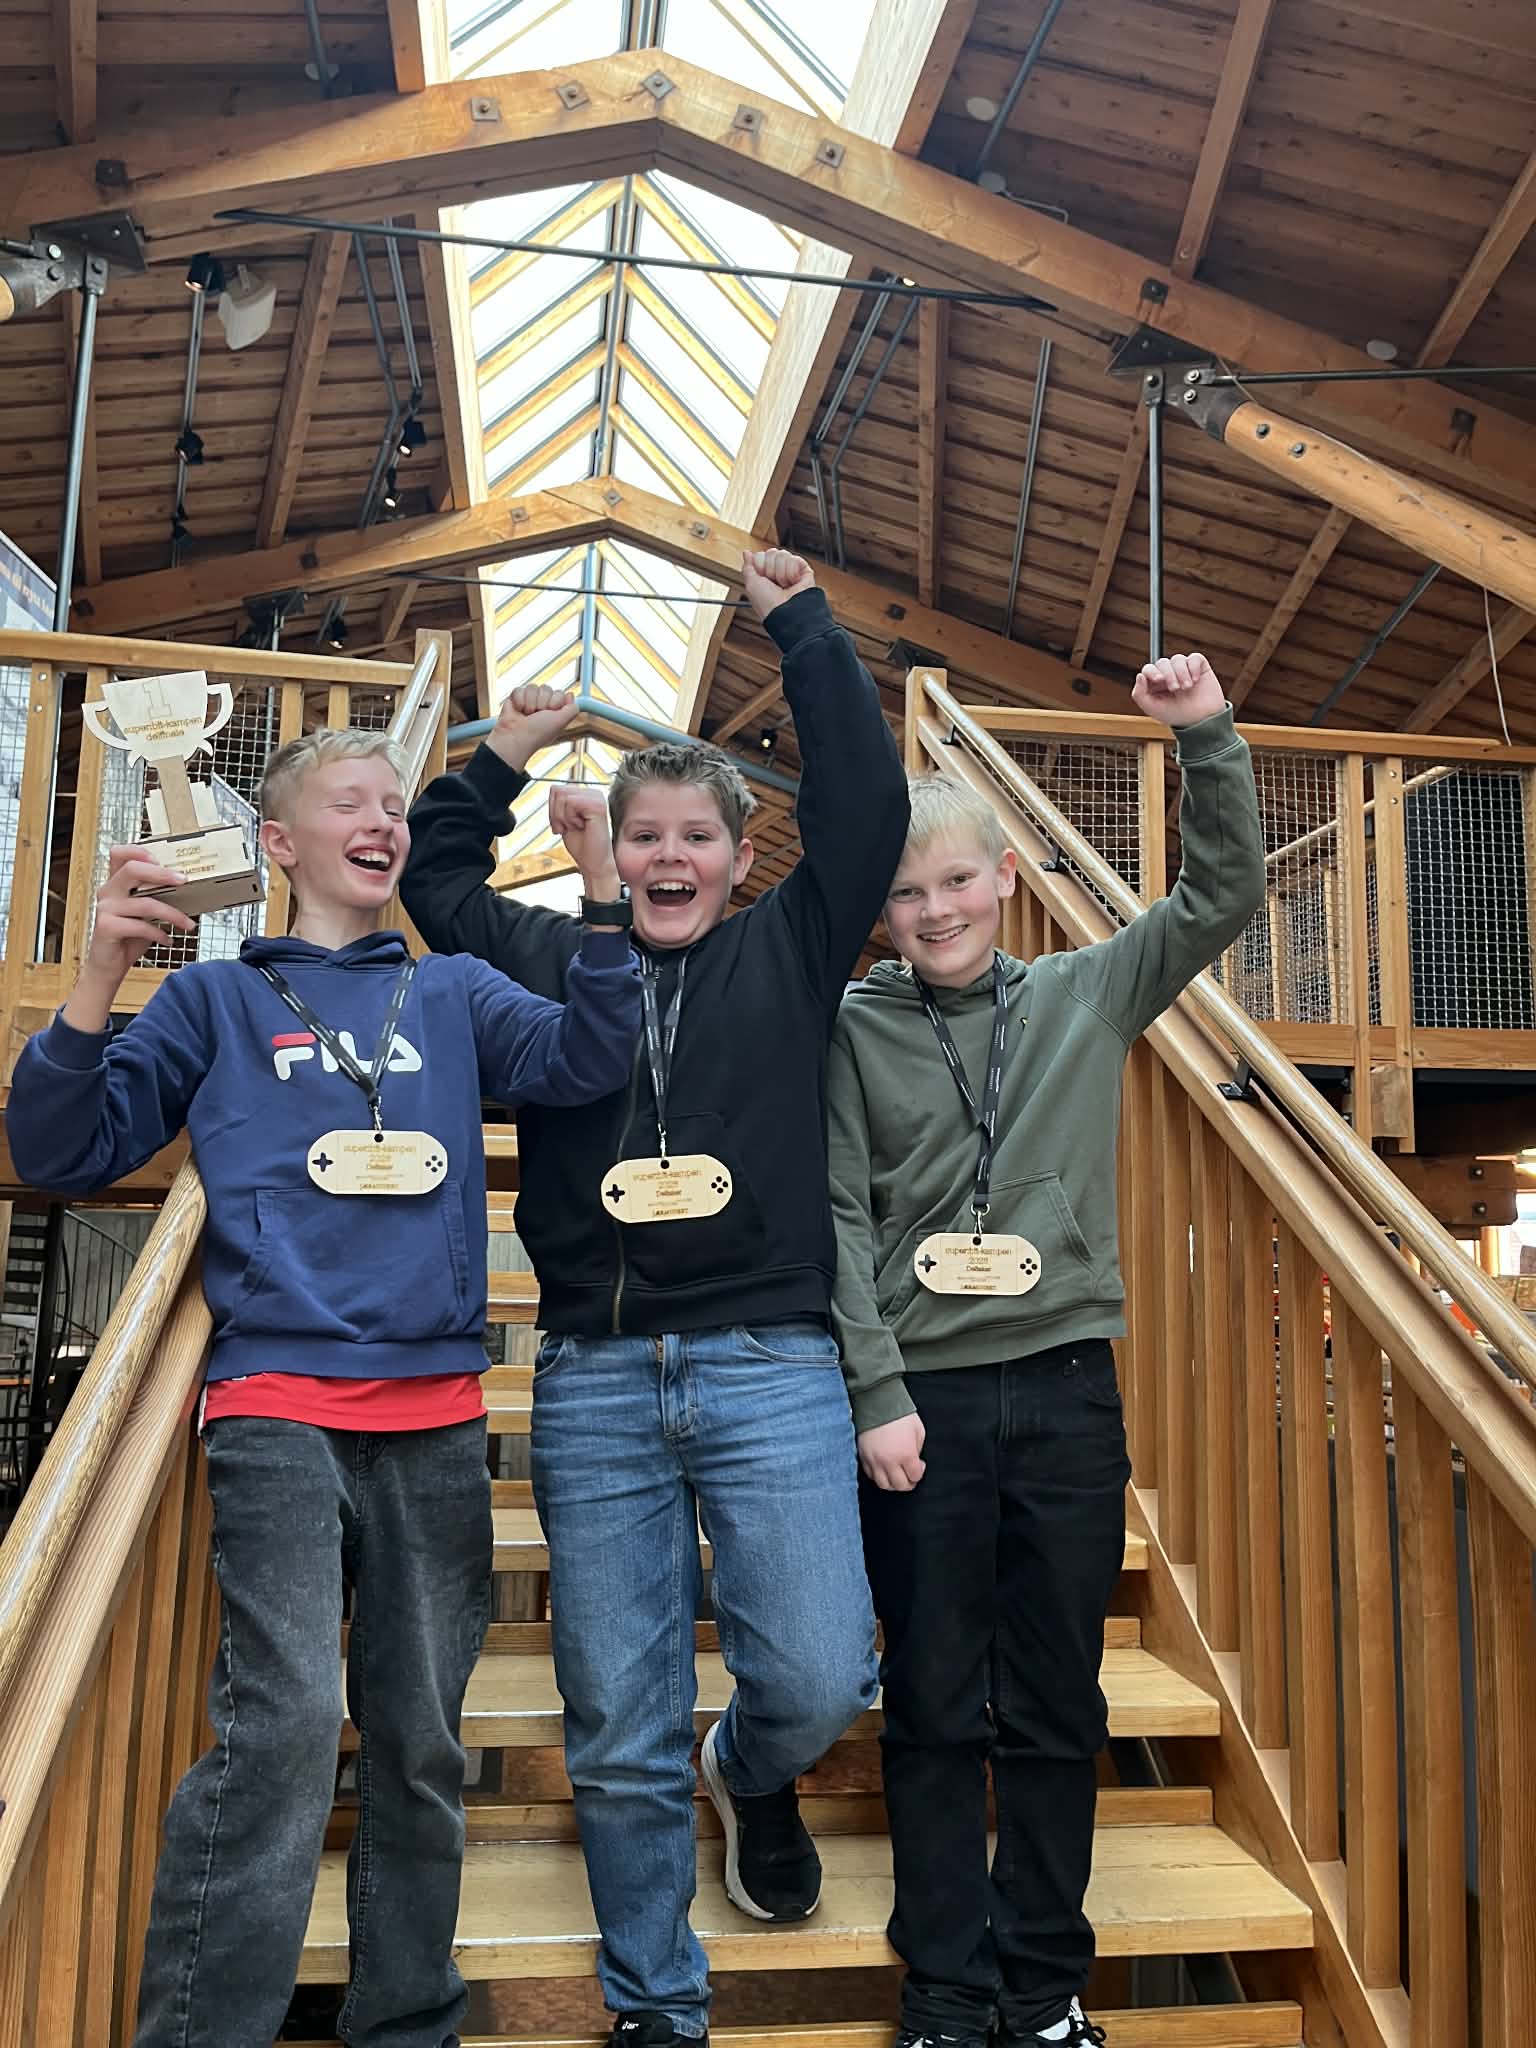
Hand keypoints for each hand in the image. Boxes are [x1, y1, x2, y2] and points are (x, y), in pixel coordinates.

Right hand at [66, 846, 195, 1030]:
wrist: (109, 965)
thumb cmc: (129, 936)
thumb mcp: (145, 913)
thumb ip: (157, 897)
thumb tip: (187, 888)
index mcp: (115, 883)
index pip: (119, 854)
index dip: (139, 851)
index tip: (162, 858)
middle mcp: (107, 891)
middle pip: (133, 869)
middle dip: (162, 873)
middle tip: (185, 881)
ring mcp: (105, 908)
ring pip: (144, 902)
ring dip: (173, 914)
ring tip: (188, 924)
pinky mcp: (106, 927)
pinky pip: (141, 926)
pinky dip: (159, 933)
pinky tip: (168, 939)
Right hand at [489, 682, 578, 772]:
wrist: (516, 737)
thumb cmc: (538, 733)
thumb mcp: (562, 721)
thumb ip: (572, 708)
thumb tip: (570, 694)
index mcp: (554, 711)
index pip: (559, 693)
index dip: (556, 701)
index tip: (551, 712)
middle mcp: (542, 705)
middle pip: (546, 688)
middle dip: (542, 701)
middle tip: (537, 714)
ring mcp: (529, 701)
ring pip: (533, 687)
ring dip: (530, 702)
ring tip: (527, 714)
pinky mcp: (516, 699)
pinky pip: (519, 689)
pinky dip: (519, 700)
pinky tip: (518, 710)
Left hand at [549, 784, 618, 894]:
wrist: (594, 863)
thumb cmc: (582, 845)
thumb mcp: (564, 819)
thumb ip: (560, 802)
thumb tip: (553, 789)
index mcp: (586, 795)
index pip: (556, 789)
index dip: (553, 810)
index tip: (564, 825)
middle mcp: (593, 794)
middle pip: (557, 791)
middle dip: (556, 814)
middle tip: (569, 827)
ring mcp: (597, 798)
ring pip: (562, 797)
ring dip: (564, 818)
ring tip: (576, 827)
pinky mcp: (598, 806)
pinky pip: (570, 803)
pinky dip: (570, 819)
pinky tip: (582, 826)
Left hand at [741, 548, 815, 622]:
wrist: (785, 613)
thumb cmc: (768, 604)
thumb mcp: (751, 585)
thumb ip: (748, 567)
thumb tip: (746, 553)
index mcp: (765, 575)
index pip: (761, 556)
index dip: (759, 566)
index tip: (762, 579)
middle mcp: (778, 572)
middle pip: (771, 552)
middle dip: (770, 568)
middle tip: (774, 584)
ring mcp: (791, 570)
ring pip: (782, 554)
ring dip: (780, 573)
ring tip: (785, 586)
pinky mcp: (804, 571)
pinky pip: (794, 559)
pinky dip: (791, 572)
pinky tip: (793, 583)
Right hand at [857, 1412, 926, 1491]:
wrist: (877, 1401)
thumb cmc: (898, 1413)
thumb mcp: (918, 1430)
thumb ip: (917, 1449)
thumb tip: (914, 1460)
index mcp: (906, 1454)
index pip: (915, 1476)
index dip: (920, 1472)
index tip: (920, 1466)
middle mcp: (889, 1461)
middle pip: (900, 1485)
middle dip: (908, 1483)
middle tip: (910, 1475)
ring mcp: (874, 1460)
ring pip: (884, 1485)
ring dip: (892, 1483)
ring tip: (896, 1475)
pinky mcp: (863, 1457)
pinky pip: (871, 1475)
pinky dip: (878, 1476)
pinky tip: (883, 1468)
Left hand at [1132, 651, 1226, 728]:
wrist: (1202, 719)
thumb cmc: (1177, 715)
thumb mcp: (1153, 709)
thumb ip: (1139, 694)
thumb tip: (1139, 675)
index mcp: (1155, 683)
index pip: (1148, 669)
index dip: (1152, 671)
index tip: (1159, 680)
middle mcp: (1168, 674)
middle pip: (1162, 663)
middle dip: (1169, 674)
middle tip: (1175, 689)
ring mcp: (1183, 669)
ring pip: (1177, 659)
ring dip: (1181, 673)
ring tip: (1187, 687)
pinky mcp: (1199, 667)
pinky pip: (1194, 658)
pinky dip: (1193, 667)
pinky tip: (1195, 680)